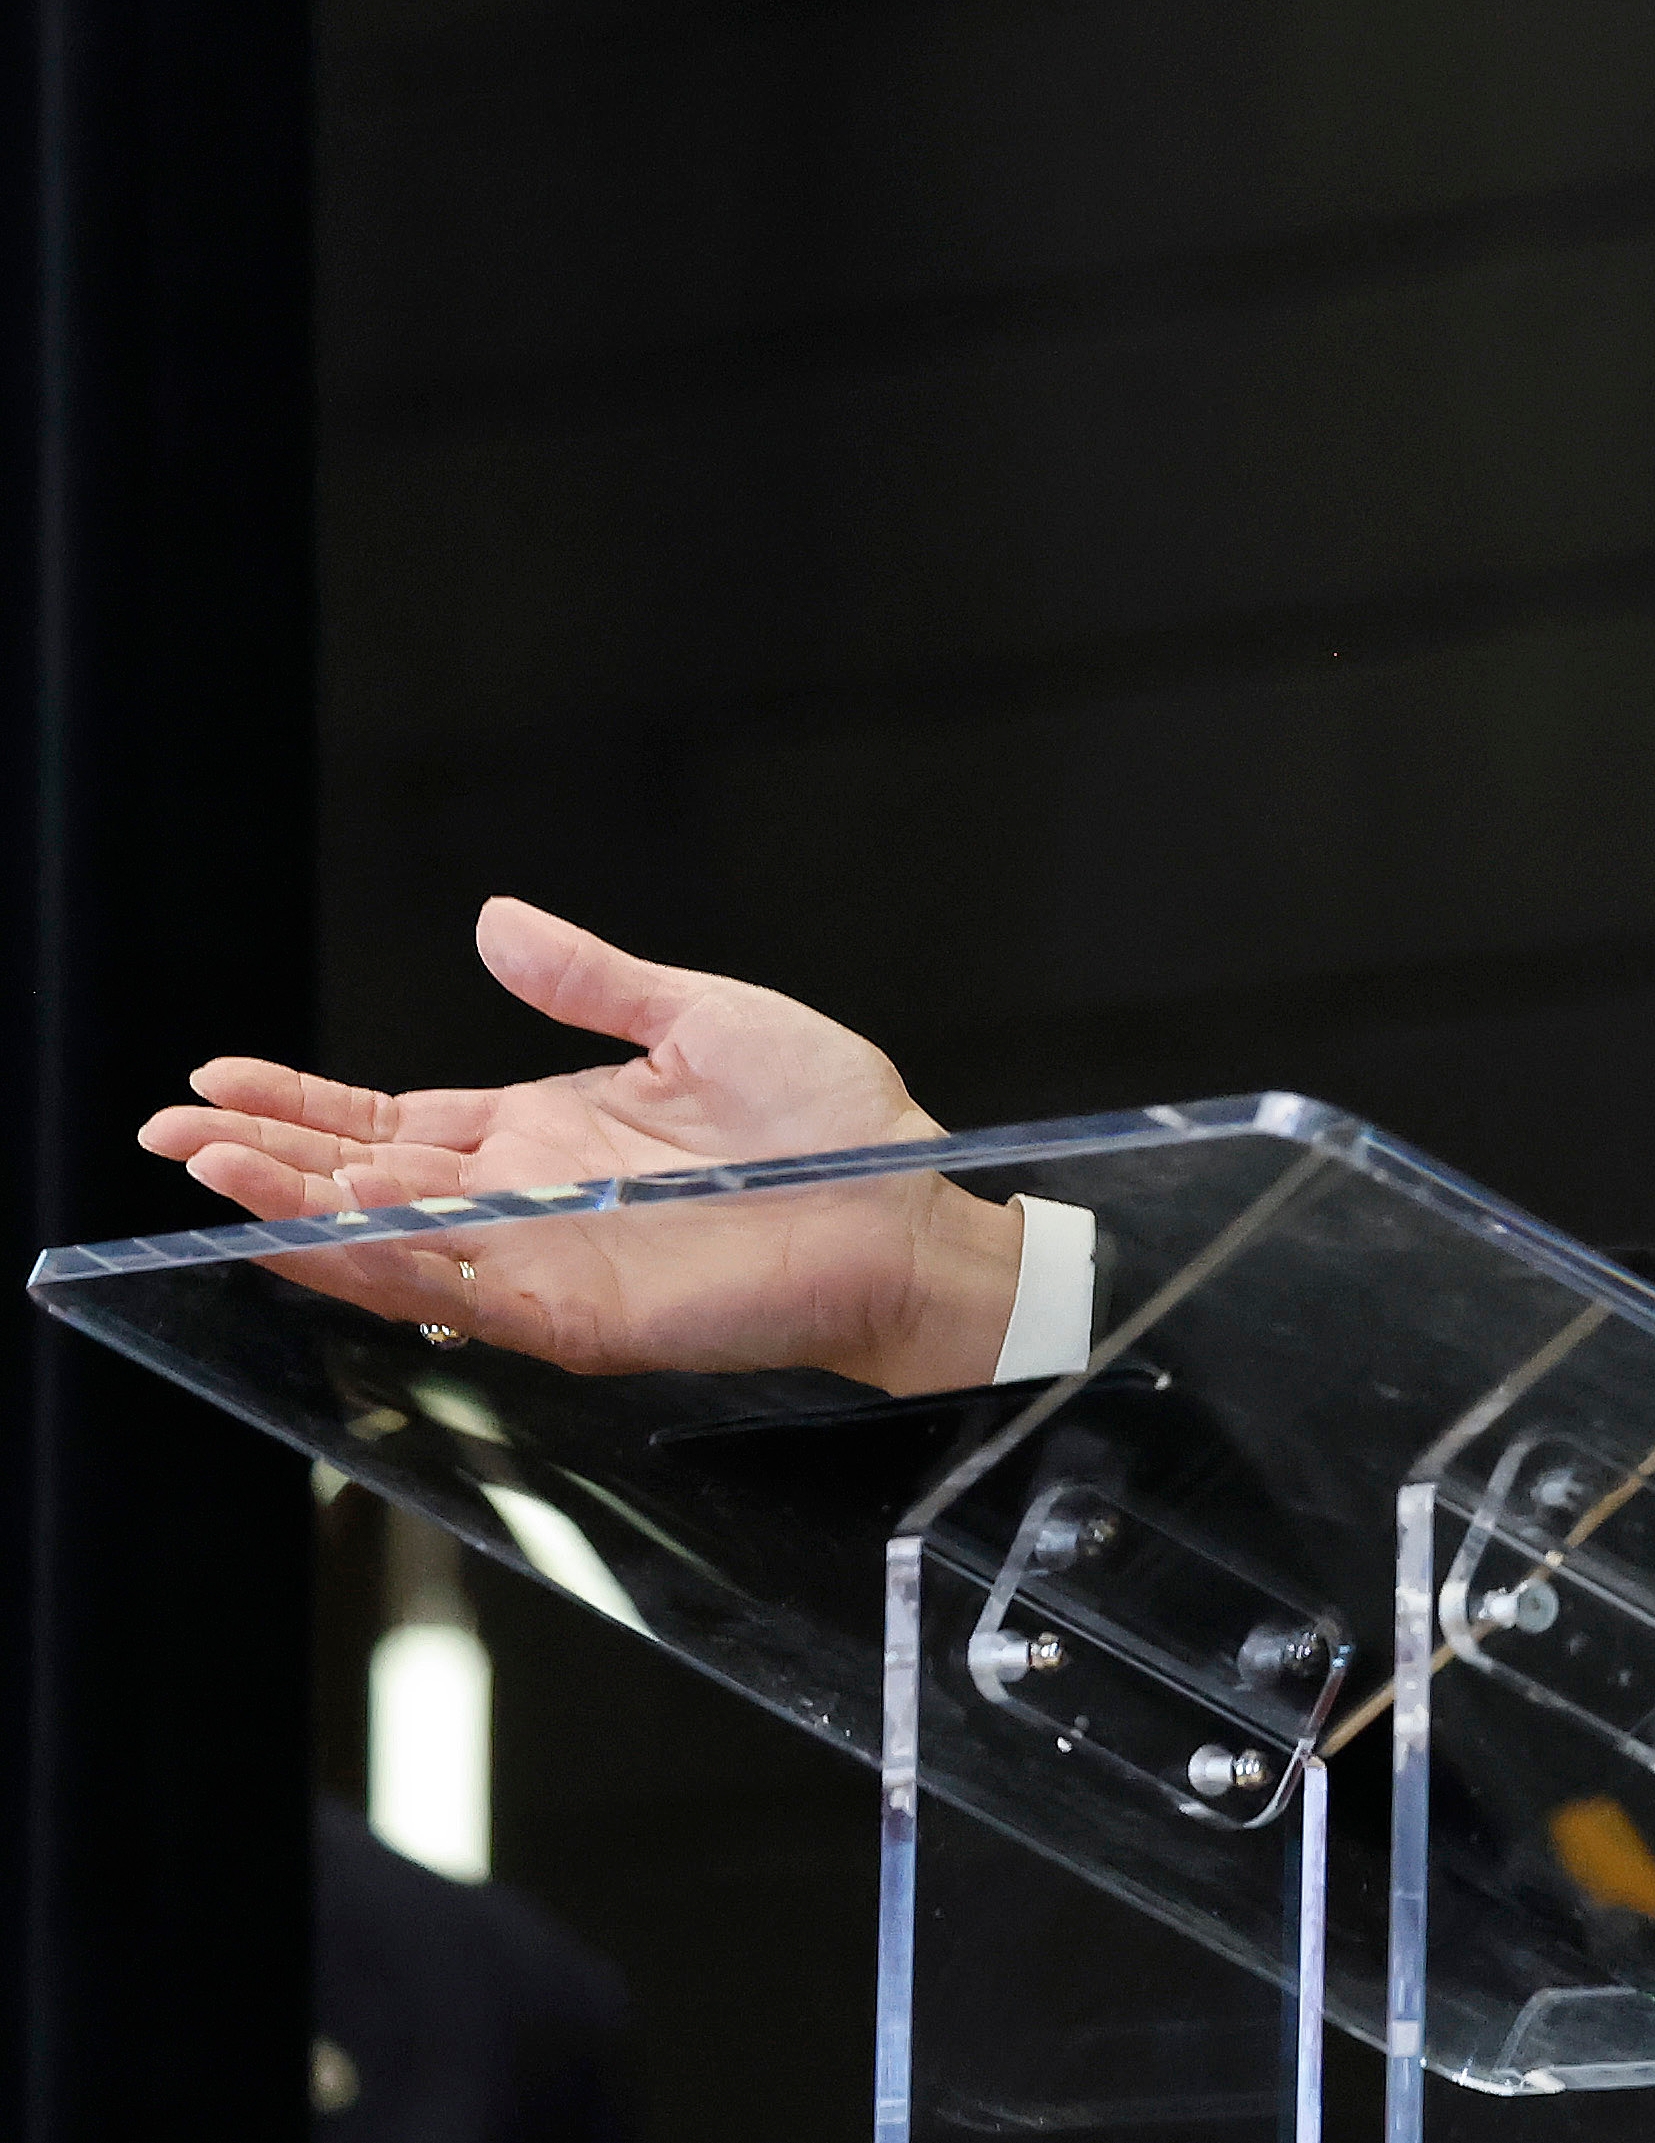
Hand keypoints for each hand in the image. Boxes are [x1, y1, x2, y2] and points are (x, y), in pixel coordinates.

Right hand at [136, 897, 1022, 1394]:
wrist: (907, 1203)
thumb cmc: (832, 1123)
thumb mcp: (698, 1020)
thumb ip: (592, 980)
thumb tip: (495, 920)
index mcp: (543, 1132)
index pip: (389, 1119)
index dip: (301, 1105)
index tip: (216, 1079)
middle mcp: (525, 1202)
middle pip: (361, 1183)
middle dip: (263, 1160)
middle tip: (169, 1130)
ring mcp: (541, 1261)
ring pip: (387, 1243)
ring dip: (298, 1210)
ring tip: (214, 1172)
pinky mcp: (575, 1313)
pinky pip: (456, 1292)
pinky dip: (384, 1262)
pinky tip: (323, 1231)